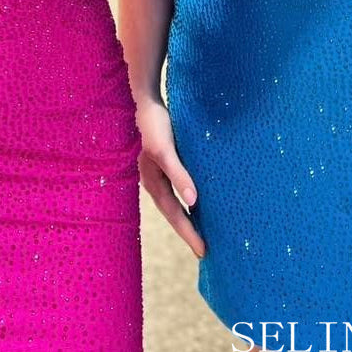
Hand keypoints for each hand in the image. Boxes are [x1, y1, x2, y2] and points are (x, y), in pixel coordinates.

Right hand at [135, 95, 205, 258]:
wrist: (147, 100)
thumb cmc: (155, 124)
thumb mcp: (165, 151)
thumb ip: (179, 175)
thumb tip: (193, 203)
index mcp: (153, 182)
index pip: (174, 214)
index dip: (188, 232)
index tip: (203, 250)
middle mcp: (155, 181)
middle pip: (174, 213)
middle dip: (188, 231)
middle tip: (204, 251)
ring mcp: (160, 173)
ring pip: (175, 203)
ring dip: (188, 218)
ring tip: (202, 233)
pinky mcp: (168, 162)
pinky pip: (178, 188)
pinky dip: (189, 200)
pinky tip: (199, 202)